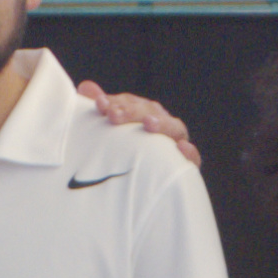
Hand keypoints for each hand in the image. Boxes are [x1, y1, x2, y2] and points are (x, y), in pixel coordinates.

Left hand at [76, 80, 197, 168]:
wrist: (143, 191)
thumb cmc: (126, 154)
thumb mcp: (112, 132)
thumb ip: (104, 110)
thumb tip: (86, 86)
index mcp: (143, 114)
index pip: (130, 103)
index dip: (116, 102)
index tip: (100, 105)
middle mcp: (161, 124)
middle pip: (150, 112)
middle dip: (132, 111)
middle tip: (113, 116)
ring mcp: (175, 142)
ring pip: (173, 128)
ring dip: (161, 124)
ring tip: (148, 124)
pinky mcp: (186, 164)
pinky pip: (192, 158)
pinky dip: (189, 152)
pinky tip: (181, 148)